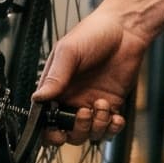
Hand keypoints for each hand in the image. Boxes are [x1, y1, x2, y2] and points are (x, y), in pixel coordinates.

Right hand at [32, 4, 151, 144]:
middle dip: (76, 130)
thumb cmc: (93, 33)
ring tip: (101, 105)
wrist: (125, 29)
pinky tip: (115, 115)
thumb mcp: (69, 51)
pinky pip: (109, 128)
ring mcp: (91, 103)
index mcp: (56, 86)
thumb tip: (38, 97)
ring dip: (96, 126)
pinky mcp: (112, 105)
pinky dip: (112, 128)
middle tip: (84, 113)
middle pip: (68, 132)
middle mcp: (72, 98)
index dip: (49, 131)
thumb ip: (55, 76)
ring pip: (89, 133)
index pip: (45, 117)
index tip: (57, 132)